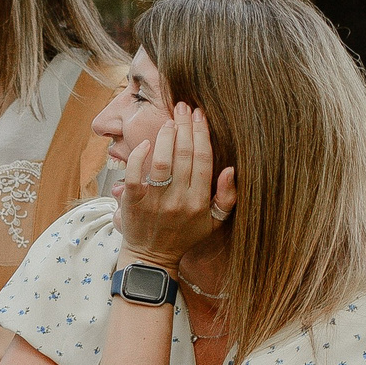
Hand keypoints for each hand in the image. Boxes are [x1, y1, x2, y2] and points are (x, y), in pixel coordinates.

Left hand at [114, 104, 237, 270]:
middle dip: (184, 126)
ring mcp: (155, 201)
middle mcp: (179, 200)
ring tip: (169, 121)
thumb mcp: (214, 222)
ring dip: (165, 136)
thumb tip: (231, 169)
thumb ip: (227, 197)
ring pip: (162, 161)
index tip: (200, 114)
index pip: (204, 159)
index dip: (202, 133)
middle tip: (183, 107)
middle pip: (184, 155)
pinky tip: (146, 143)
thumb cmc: (184, 236)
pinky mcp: (133, 202)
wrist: (150, 257)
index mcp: (200, 202)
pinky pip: (136, 173)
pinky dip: (139, 155)